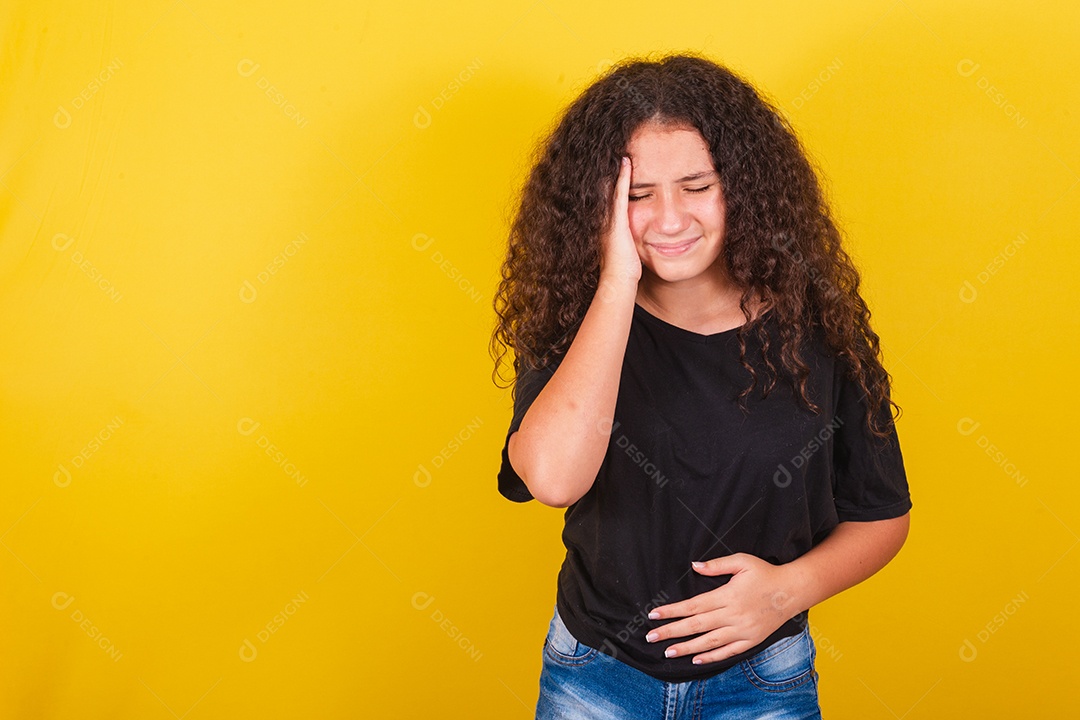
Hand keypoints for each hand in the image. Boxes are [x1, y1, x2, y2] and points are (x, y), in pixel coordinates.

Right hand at [598, 156, 641, 288]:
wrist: (618, 282)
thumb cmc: (624, 271)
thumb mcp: (624, 249)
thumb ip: (625, 237)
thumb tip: (630, 236)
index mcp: (606, 222)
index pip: (608, 194)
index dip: (610, 178)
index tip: (616, 160)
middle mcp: (603, 217)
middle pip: (605, 187)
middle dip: (608, 168)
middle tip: (614, 146)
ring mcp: (607, 218)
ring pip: (610, 186)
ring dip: (614, 169)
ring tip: (619, 148)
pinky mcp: (615, 220)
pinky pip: (619, 193)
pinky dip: (622, 177)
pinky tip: (626, 161)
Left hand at [643, 553, 800, 665]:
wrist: (792, 591)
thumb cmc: (765, 573)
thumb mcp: (742, 562)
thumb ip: (717, 565)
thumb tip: (694, 566)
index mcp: (728, 596)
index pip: (693, 606)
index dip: (672, 612)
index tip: (654, 615)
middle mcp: (733, 616)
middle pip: (696, 626)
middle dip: (672, 632)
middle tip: (650, 638)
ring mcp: (743, 630)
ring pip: (709, 642)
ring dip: (686, 647)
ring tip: (668, 652)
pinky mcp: (751, 640)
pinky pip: (728, 652)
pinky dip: (711, 657)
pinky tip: (696, 659)